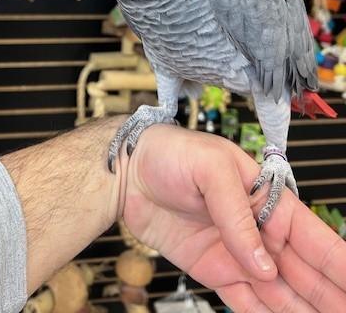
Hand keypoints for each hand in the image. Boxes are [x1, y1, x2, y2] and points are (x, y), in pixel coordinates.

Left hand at [122, 124, 345, 312]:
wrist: (126, 172)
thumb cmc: (171, 153)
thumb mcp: (212, 169)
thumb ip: (238, 217)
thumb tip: (264, 265)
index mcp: (266, 198)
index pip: (314, 236)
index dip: (339, 263)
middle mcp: (258, 229)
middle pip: (304, 271)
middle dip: (329, 296)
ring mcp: (237, 253)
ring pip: (281, 292)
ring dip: (304, 310)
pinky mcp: (213, 269)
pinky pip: (247, 300)